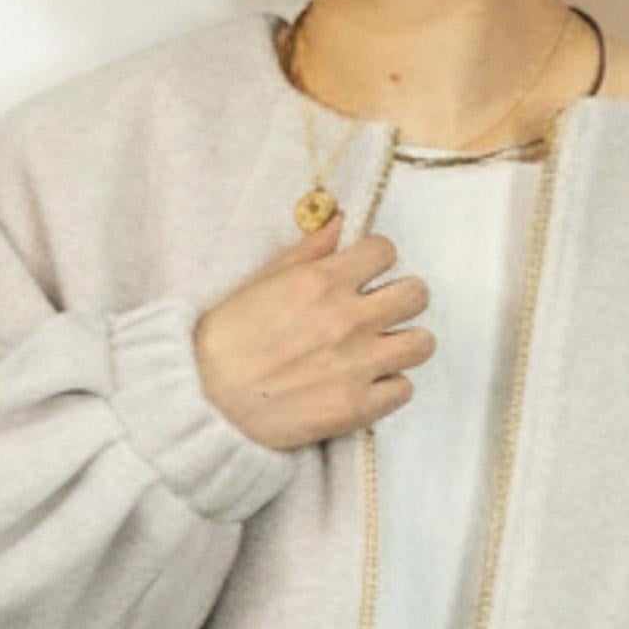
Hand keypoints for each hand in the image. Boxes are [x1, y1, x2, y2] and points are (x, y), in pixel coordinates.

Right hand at [194, 209, 434, 451]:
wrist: (207, 403)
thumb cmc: (225, 341)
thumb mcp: (260, 282)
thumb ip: (306, 252)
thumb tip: (339, 222)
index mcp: (322, 281)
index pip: (385, 251)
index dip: (377, 260)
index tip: (366, 274)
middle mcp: (348, 319)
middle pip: (416, 295)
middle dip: (402, 298)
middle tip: (383, 311)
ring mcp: (357, 365)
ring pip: (421, 344)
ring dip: (405, 343)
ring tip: (382, 349)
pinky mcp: (357, 407)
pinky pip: (404, 389)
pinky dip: (390, 386)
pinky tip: (368, 384)